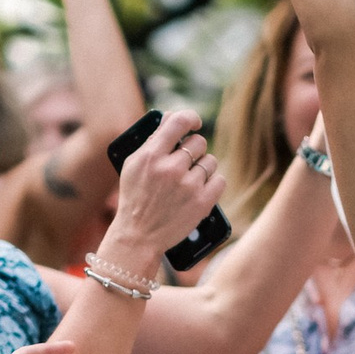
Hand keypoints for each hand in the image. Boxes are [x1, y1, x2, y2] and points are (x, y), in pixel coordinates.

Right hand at [96, 106, 219, 282]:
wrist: (139, 235)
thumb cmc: (135, 197)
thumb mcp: (134, 165)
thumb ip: (152, 141)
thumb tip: (172, 118)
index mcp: (151, 155)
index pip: (179, 121)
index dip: (190, 118)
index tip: (194, 123)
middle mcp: (171, 168)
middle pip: (198, 142)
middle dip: (193, 149)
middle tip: (186, 161)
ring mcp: (188, 186)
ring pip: (211, 161)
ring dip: (203, 167)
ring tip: (191, 179)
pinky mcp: (202, 202)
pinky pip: (220, 180)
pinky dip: (213, 183)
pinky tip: (201, 189)